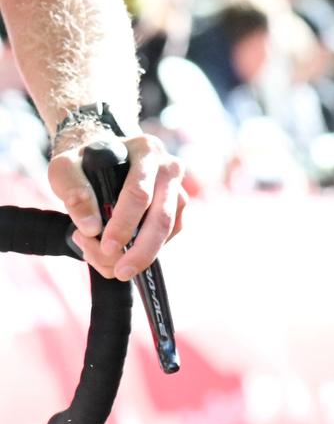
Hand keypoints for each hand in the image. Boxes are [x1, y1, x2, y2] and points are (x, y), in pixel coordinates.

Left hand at [49, 130, 186, 280]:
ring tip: (107, 261)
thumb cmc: (84, 161)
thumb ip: (74, 193)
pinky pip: (168, 235)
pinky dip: (145, 250)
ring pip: (169, 228)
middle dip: (142, 250)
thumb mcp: (65, 168)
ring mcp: (177, 187)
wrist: (102, 156)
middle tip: (121, 273)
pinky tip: (118, 251)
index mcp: (146, 151)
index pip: (139, 193)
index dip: (124, 223)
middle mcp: (169, 167)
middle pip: (163, 216)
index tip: (106, 246)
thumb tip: (91, 228)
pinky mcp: (176, 206)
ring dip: (141, 252)